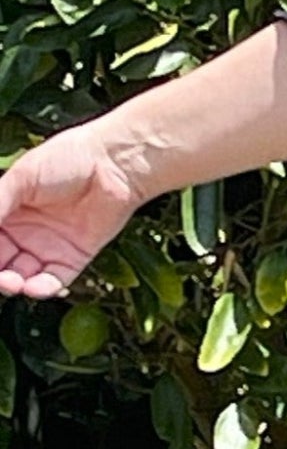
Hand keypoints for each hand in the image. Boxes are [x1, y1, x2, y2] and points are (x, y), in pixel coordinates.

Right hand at [0, 123, 144, 297]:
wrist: (114, 166)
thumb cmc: (68, 159)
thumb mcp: (22, 178)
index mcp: (8, 210)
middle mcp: (25, 231)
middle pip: (1, 261)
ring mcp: (49, 247)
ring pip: (22, 276)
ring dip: (13, 284)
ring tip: (11, 282)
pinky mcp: (74, 259)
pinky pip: (53, 282)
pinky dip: (41, 289)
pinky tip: (32, 287)